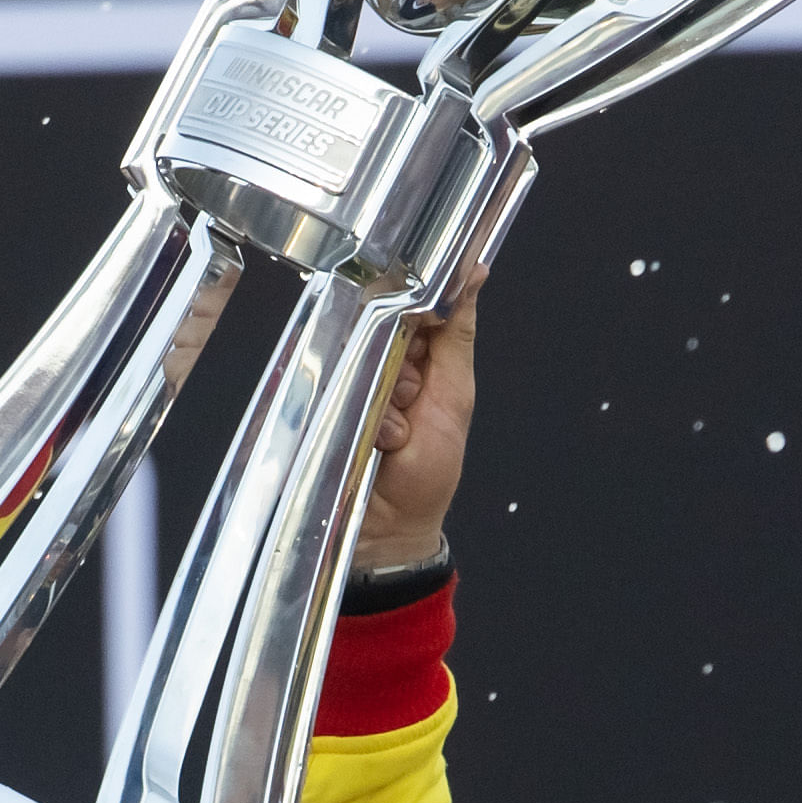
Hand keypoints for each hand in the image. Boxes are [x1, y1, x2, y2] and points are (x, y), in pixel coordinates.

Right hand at [355, 292, 476, 576]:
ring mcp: (351, 386)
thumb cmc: (430, 470)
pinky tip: (380, 448)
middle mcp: (381, 364)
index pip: (410, 303)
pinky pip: (346, 396)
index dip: (416, 316)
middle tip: (414, 402)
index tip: (423, 344)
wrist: (394, 530)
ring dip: (389, 404)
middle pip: (381, 331)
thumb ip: (458, 335)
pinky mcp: (326, 408)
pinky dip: (373, 425)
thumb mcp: (455, 395)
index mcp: (417, 356)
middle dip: (403, 369)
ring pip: (363, 364)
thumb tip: (475, 272)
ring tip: (398, 437)